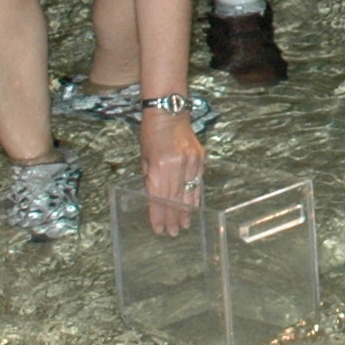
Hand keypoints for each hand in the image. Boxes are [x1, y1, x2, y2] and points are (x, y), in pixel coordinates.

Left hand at [139, 108, 204, 233]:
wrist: (169, 112)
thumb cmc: (151, 134)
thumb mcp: (144, 158)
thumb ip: (150, 178)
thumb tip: (155, 198)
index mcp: (159, 167)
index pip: (159, 198)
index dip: (159, 216)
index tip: (159, 229)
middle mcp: (176, 166)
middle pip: (174, 198)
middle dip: (173, 217)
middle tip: (174, 232)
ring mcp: (191, 162)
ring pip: (188, 192)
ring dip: (186, 211)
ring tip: (185, 224)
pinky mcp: (200, 158)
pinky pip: (197, 182)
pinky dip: (195, 195)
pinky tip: (194, 207)